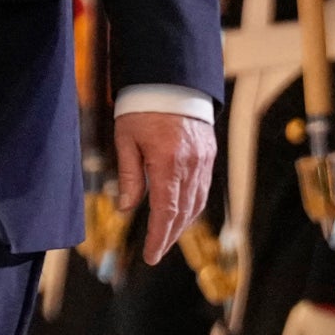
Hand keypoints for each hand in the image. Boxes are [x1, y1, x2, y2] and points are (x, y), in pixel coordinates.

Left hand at [111, 106, 213, 264]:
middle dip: (169, 236)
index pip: (166, 212)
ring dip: (183, 224)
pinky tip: (181, 212)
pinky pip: (203, 187)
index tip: (151, 256)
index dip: (159, 237)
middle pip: (184, 213)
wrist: (172, 78)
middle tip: (156, 252)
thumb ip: (128, 175)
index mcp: (168, 163)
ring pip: (197, 202)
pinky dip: (192, 205)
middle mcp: (191, 165)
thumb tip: (126, 208)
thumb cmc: (143, 106)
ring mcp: (204, 160)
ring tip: (167, 236)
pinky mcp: (209, 153)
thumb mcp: (126, 139)